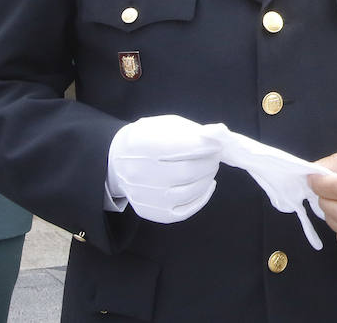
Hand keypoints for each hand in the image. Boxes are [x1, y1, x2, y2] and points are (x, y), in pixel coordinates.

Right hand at [107, 115, 222, 223]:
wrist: (117, 160)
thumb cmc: (148, 138)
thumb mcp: (165, 125)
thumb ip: (191, 131)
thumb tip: (219, 135)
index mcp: (142, 144)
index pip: (182, 147)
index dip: (206, 146)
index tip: (217, 143)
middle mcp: (139, 172)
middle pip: (188, 171)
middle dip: (210, 162)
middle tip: (216, 156)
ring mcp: (144, 196)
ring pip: (189, 192)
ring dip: (208, 178)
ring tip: (210, 168)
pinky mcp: (150, 211)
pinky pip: (184, 211)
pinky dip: (202, 197)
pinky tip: (206, 184)